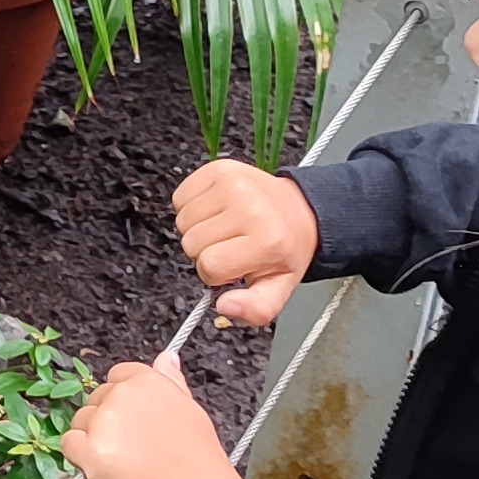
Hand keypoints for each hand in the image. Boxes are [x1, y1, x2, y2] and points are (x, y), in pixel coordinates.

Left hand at [62, 360, 249, 478]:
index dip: (124, 401)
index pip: (119, 375)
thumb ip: (170, 382)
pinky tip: (107, 470)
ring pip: (80, 421)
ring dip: (92, 438)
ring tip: (127, 463)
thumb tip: (165, 357)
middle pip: (97, 399)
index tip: (135, 421)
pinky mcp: (90, 451)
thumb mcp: (190, 412)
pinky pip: (68, 444)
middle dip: (107, 421)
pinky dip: (80, 458)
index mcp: (148, 381)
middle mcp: (123, 395)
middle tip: (135, 450)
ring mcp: (104, 422)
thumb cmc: (198, 463)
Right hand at [173, 160, 317, 327]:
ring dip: (198, 229)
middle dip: (206, 250)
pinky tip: (214, 210)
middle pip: (192, 244)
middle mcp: (249, 208)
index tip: (234, 265)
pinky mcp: (219, 169)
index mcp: (266, 241)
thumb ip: (255, 309)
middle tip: (230, 245)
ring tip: (224, 227)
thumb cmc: (285, 248)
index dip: (216, 273)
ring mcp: (232, 184)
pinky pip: (180, 197)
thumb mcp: (279, 287)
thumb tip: (225, 307)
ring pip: (183, 222)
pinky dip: (191, 207)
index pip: (209, 267)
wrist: (299, 210)